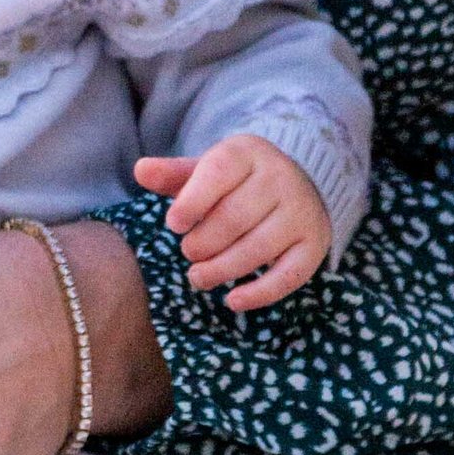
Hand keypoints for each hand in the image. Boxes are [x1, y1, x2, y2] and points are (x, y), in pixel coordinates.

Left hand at [136, 135, 329, 310]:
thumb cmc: (241, 180)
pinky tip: (233, 301)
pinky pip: (288, 276)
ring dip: (221, 270)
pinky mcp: (313, 244)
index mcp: (248, 153)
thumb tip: (140, 171)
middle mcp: (280, 179)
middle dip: (202, 242)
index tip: (173, 224)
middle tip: (188, 252)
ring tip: (198, 277)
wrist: (304, 180)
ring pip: (257, 249)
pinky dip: (259, 294)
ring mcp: (300, 213)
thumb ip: (174, 174)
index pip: (217, 174)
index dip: (191, 202)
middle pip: (234, 217)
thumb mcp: (209, 169)